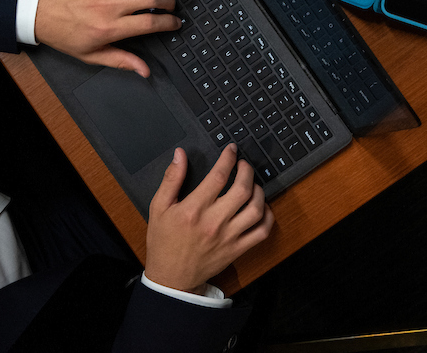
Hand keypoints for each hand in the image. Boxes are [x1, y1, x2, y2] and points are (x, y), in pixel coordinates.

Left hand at [35, 0, 180, 76]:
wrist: (38, 8)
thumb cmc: (63, 33)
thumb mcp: (91, 55)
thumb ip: (121, 61)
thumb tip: (144, 70)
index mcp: (109, 28)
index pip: (150, 23)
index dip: (169, 23)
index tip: (175, 23)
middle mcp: (110, 6)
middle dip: (169, 1)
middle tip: (170, 5)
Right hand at [144, 146, 274, 293]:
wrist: (171, 278)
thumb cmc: (164, 241)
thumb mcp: (159, 207)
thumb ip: (171, 179)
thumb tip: (180, 155)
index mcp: (194, 209)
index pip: (219, 176)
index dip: (228, 158)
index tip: (231, 150)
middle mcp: (214, 222)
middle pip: (242, 190)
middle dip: (247, 171)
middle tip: (244, 165)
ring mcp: (228, 237)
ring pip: (256, 209)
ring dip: (259, 191)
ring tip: (253, 184)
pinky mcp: (237, 250)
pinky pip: (261, 232)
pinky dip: (267, 217)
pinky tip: (261, 207)